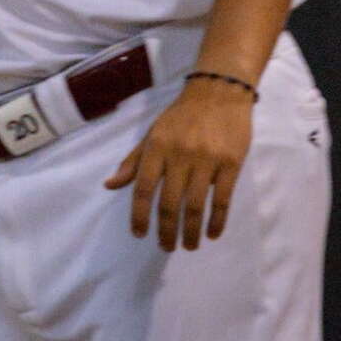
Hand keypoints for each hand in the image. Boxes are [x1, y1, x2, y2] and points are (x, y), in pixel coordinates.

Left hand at [104, 76, 255, 250]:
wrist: (218, 93)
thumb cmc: (180, 116)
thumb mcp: (151, 134)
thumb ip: (132, 162)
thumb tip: (110, 186)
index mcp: (157, 148)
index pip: (144, 188)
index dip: (140, 215)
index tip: (139, 235)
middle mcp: (179, 156)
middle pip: (170, 202)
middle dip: (166, 230)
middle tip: (166, 247)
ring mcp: (207, 160)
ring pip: (196, 205)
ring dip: (190, 230)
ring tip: (188, 246)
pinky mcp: (231, 164)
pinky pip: (222, 198)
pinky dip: (217, 220)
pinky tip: (212, 233)